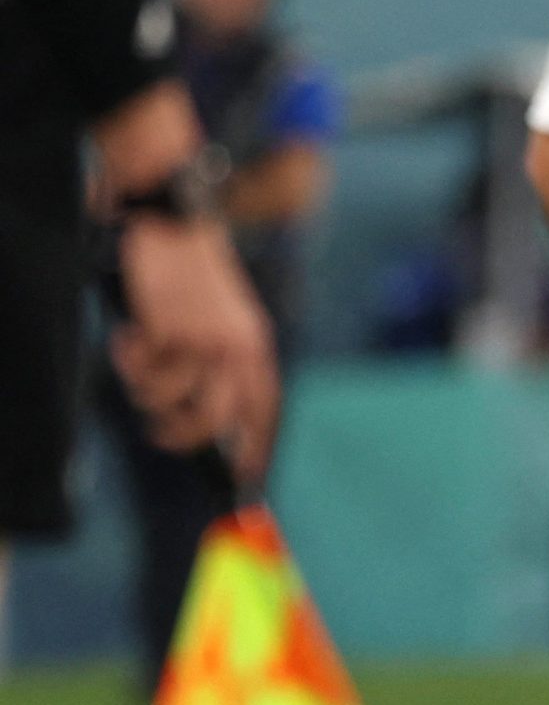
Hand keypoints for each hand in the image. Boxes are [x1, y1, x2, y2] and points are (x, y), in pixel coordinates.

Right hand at [112, 216, 278, 481]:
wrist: (178, 227)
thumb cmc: (195, 281)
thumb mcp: (225, 323)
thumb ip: (224, 366)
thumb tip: (214, 424)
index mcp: (256, 348)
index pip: (264, 409)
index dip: (255, 447)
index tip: (244, 477)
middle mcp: (238, 348)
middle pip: (215, 420)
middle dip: (183, 438)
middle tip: (157, 433)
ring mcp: (204, 338)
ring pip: (171, 399)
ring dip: (145, 393)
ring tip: (137, 366)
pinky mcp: (170, 327)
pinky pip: (142, 369)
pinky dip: (128, 359)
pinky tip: (129, 335)